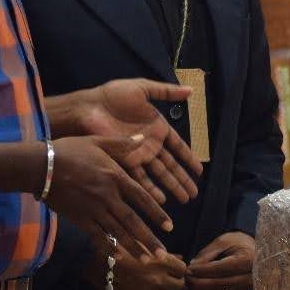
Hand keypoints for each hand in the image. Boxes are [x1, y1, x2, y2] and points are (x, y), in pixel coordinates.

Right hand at [44, 135, 173, 256]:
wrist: (41, 167)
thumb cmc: (68, 150)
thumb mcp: (97, 141)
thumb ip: (121, 143)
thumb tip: (142, 138)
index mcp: (115, 176)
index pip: (142, 198)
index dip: (157, 213)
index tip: (169, 226)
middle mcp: (108, 196)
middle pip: (133, 221)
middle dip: (149, 239)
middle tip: (163, 254)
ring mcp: (93, 210)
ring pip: (118, 232)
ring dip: (134, 247)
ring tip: (147, 260)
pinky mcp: (79, 219)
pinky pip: (97, 236)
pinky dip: (109, 247)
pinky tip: (119, 257)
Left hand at [71, 79, 202, 205]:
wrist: (89, 106)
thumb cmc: (114, 95)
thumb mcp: (143, 88)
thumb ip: (166, 92)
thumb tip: (191, 90)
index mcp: (157, 127)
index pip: (178, 147)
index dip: (188, 158)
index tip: (199, 171)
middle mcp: (150, 144)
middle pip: (171, 165)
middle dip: (182, 179)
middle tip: (193, 195)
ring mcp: (138, 154)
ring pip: (159, 175)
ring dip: (171, 187)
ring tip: (183, 200)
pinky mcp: (124, 161)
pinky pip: (140, 178)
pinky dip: (150, 189)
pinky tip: (160, 200)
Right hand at [84, 237, 187, 289]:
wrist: (98, 265)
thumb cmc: (122, 249)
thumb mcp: (144, 246)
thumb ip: (164, 253)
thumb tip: (181, 258)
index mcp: (160, 262)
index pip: (183, 269)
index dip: (179, 267)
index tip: (174, 265)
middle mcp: (158, 279)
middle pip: (180, 285)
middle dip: (177, 279)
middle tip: (170, 274)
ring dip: (168, 288)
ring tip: (160, 281)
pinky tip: (152, 289)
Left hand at [186, 231, 254, 289]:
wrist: (256, 252)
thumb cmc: (239, 243)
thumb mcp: (224, 241)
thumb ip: (208, 253)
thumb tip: (192, 266)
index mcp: (247, 260)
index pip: (221, 269)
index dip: (203, 271)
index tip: (189, 270)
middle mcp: (250, 277)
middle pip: (220, 284)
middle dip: (200, 283)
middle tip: (186, 279)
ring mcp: (247, 289)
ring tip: (189, 286)